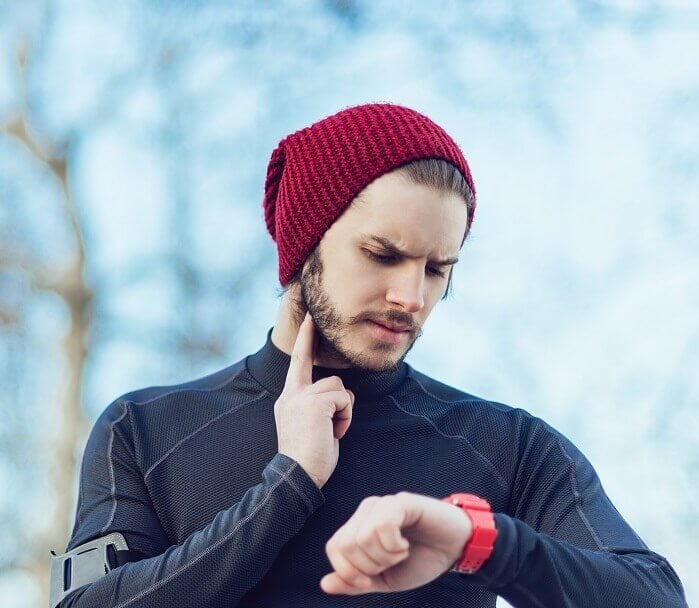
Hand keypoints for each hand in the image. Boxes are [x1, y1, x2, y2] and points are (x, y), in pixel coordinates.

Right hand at [274, 312, 354, 488]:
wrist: (297, 477)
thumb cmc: (309, 457)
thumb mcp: (310, 425)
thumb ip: (317, 405)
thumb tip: (338, 398)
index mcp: (289, 398)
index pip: (298, 362)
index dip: (305, 339)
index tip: (310, 318)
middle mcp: (292, 393)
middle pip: (325, 375)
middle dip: (330, 383)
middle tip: (323, 386)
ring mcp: (302, 397)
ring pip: (340, 388)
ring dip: (343, 412)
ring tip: (331, 433)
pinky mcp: (315, 403)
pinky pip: (344, 400)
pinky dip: (345, 418)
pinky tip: (334, 434)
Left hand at [320, 492, 471, 594]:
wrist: (455, 549)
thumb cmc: (421, 559)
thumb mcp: (385, 579)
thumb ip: (355, 582)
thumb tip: (325, 584)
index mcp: (359, 527)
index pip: (334, 548)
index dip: (347, 572)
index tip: (369, 582)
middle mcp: (366, 511)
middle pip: (346, 544)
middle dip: (369, 567)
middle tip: (391, 563)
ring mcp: (383, 504)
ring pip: (362, 537)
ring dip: (385, 557)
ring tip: (402, 553)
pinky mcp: (401, 502)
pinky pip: (382, 526)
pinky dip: (394, 546)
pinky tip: (406, 544)